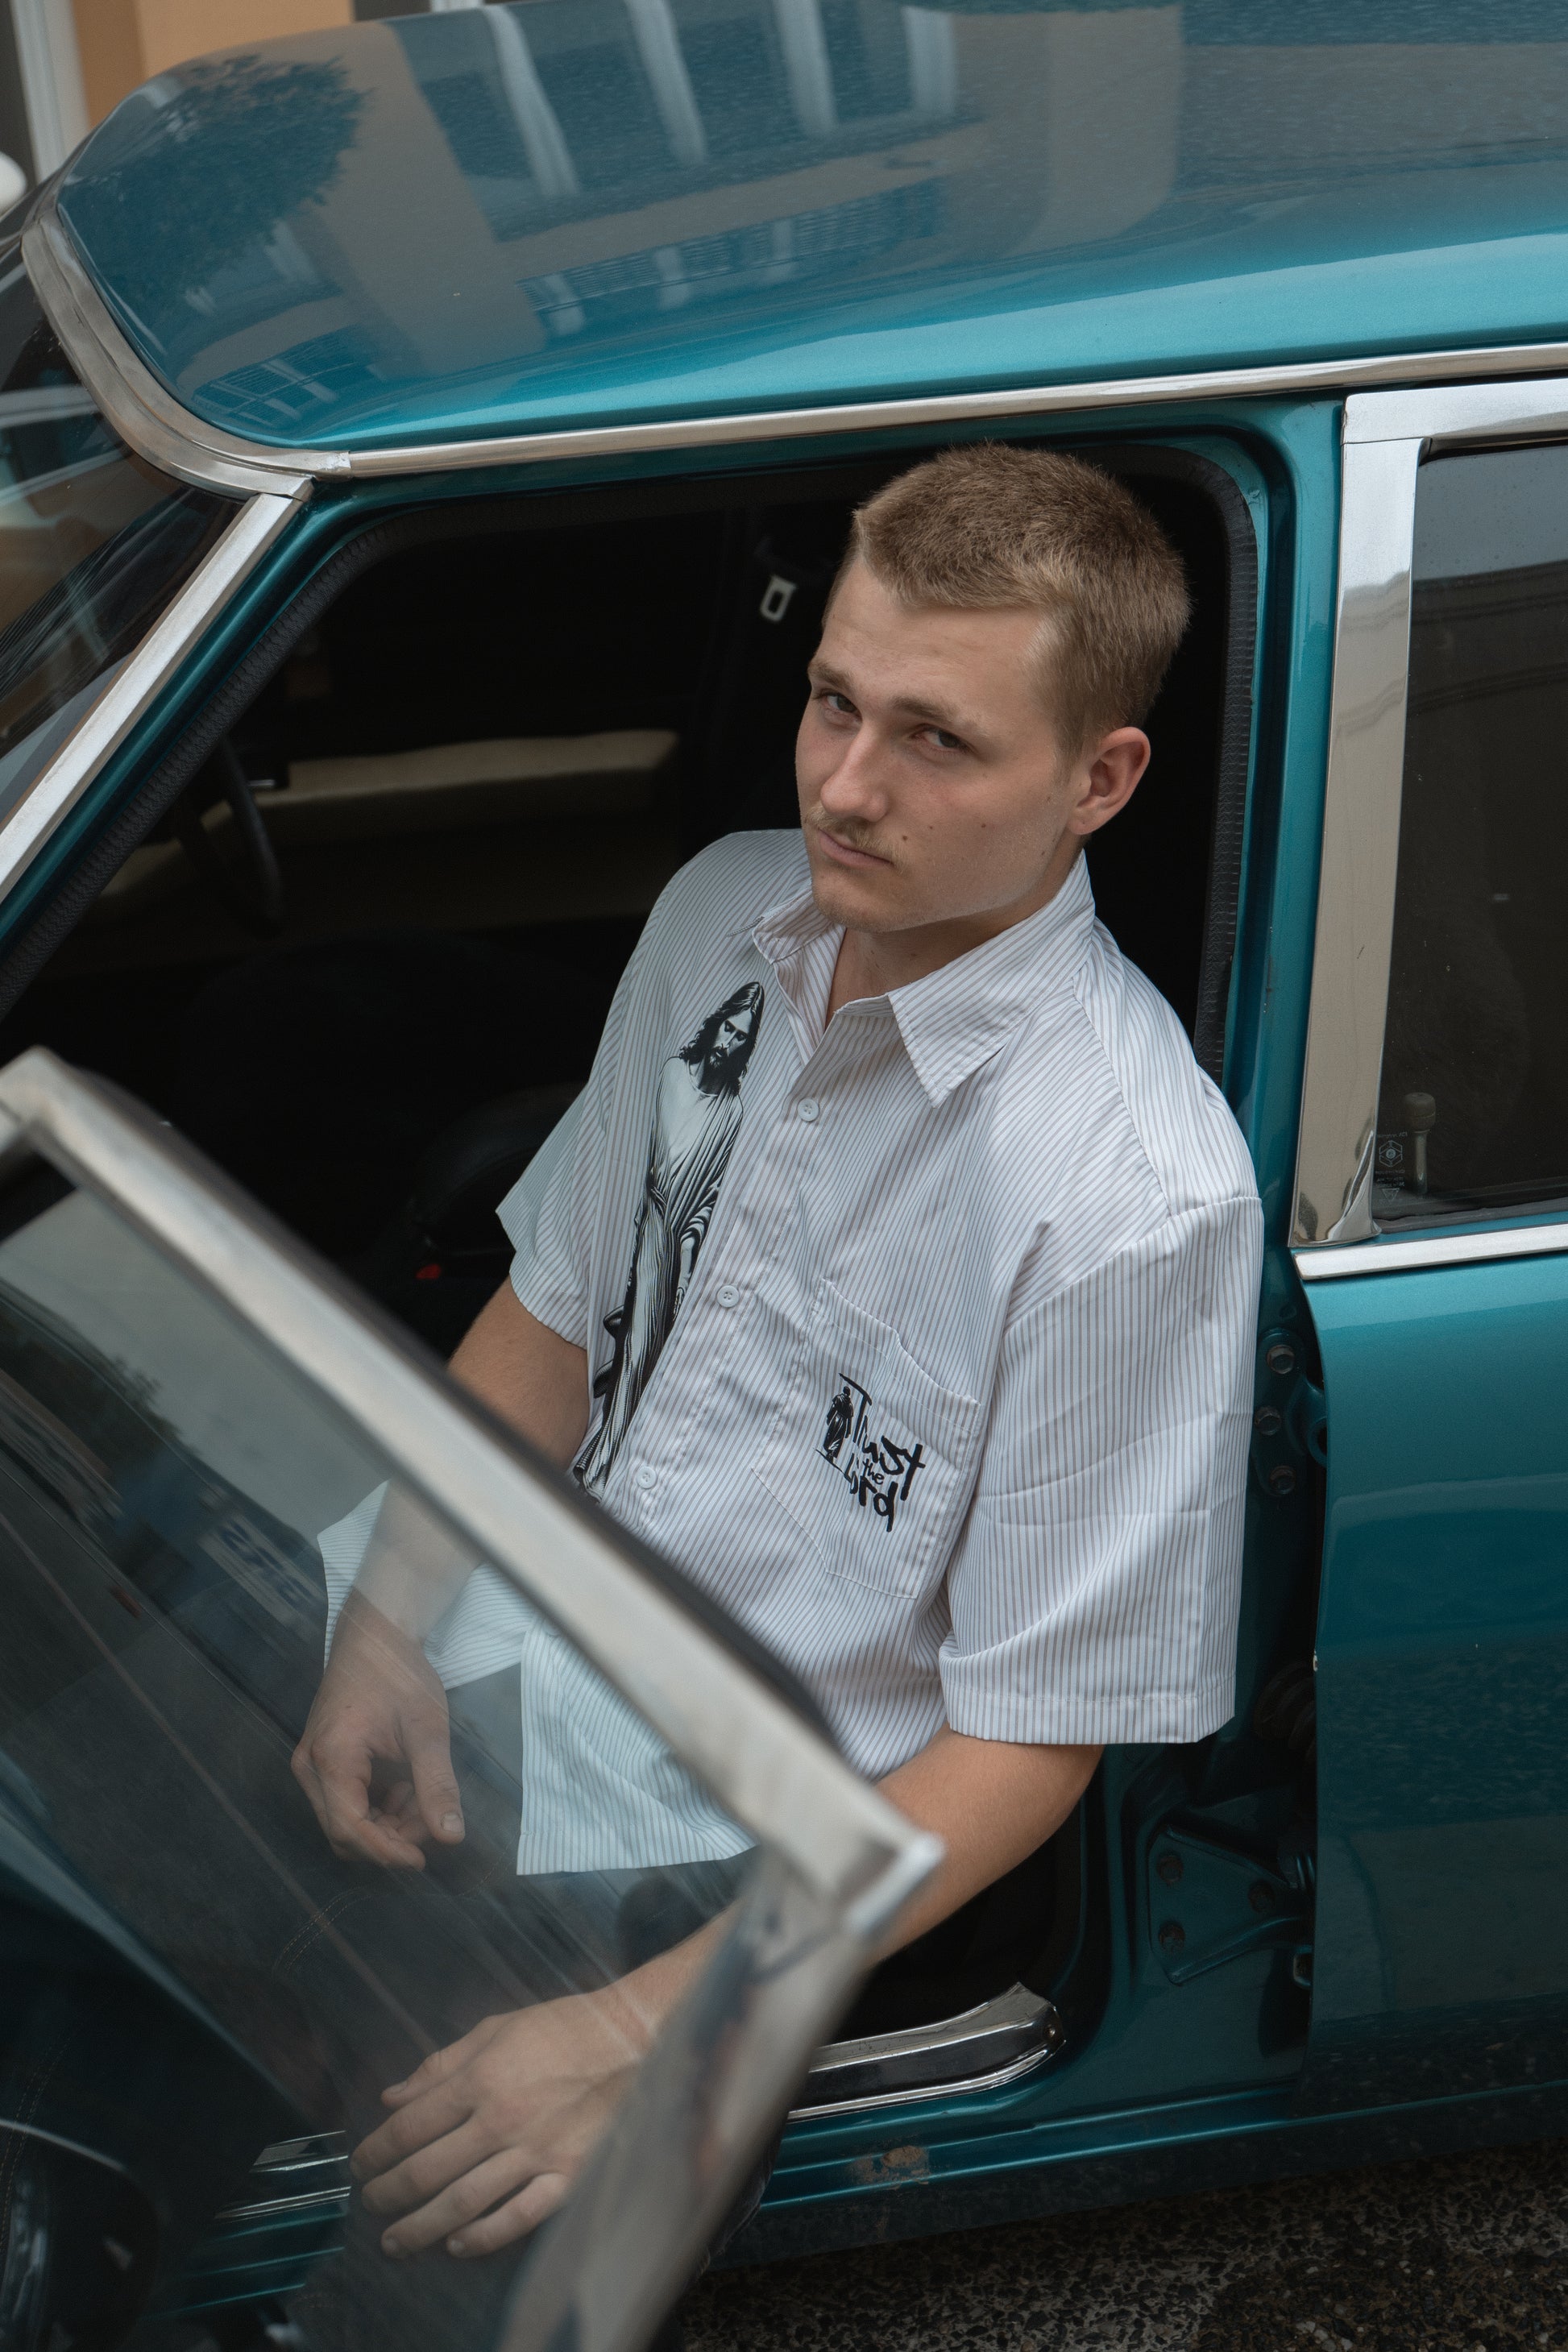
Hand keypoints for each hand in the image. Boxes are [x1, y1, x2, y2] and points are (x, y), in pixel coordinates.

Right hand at [291, 1591, 464, 1867]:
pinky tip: (406, 1789)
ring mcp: (312, 1765)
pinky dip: (378, 1809)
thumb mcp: (427, 1727)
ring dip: (386, 1825)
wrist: (374, 1636)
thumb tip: (451, 1837)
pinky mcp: (322, 1763)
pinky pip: (345, 1804)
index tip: (423, 1859)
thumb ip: (437, 1783)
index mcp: (330, 1758)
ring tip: (422, 1796)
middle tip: (431, 1818)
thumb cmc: (398, 1673)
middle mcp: (310, 1768)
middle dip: (391, 1837)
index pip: (350, 1829)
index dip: (386, 1852)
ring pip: (345, 1822)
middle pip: (345, 1832)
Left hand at [353, 1995, 643, 2258]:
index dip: (376, 2150)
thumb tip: (392, 2097)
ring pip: (463, 2203)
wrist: (634, 2039)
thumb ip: (442, 2065)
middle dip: (388, 2193)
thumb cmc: (563, 2027)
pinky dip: (483, 2237)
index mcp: (481, 2077)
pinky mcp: (567, 2176)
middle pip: (427, 2170)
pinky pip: (517, 2218)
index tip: (361, 2164)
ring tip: (396, 2239)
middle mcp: (501, 2119)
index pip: (410, 2125)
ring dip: (420, 2227)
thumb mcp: (497, 2028)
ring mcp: (536, 2152)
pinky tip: (457, 2244)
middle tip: (370, 2204)